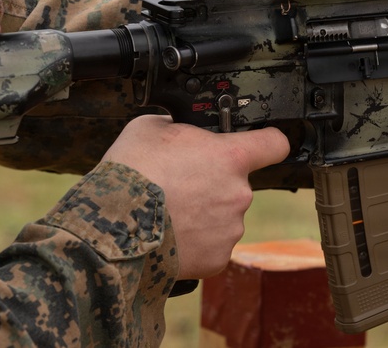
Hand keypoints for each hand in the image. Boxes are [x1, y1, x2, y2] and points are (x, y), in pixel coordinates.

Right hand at [102, 114, 289, 278]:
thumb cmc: (132, 172)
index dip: (267, 142)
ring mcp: (230, 229)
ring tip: (170, 212)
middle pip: (237, 184)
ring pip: (223, 216)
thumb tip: (181, 132)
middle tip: (181, 185)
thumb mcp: (151, 127)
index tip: (262, 146)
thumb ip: (180, 127)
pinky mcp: (217, 259)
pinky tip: (172, 234)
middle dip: (213, 183)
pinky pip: (211, 245)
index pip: (274, 144)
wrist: (114, 225)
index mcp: (230, 157)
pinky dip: (195, 242)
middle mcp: (239, 193)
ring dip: (204, 214)